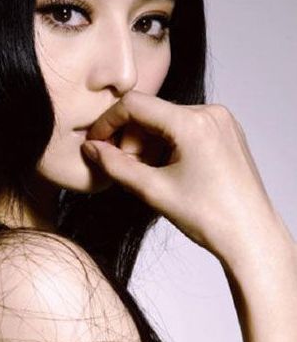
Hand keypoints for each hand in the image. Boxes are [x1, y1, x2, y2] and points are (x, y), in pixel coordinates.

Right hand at [82, 90, 285, 263]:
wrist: (251, 237)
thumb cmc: (210, 217)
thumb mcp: (153, 191)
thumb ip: (115, 166)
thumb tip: (90, 148)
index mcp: (193, 122)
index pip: (135, 104)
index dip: (107, 123)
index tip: (95, 144)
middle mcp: (210, 113)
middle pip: (150, 114)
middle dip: (130, 141)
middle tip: (126, 172)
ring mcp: (220, 122)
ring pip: (166, 123)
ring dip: (147, 146)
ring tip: (149, 178)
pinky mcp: (225, 133)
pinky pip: (183, 129)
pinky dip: (166, 147)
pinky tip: (166, 172)